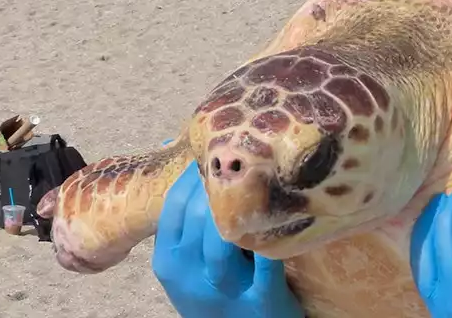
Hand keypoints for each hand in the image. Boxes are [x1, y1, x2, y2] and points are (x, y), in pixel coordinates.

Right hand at [152, 161, 303, 317]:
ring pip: (225, 236)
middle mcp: (188, 275)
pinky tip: (284, 213)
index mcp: (167, 261)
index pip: (174, 205)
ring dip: (244, 206)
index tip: (215, 153)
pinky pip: (267, 259)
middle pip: (198, 216)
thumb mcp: (187, 262)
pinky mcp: (261, 299)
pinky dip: (273, 235)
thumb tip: (178, 152)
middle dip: (220, 185)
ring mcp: (223, 290)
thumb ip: (186, 222)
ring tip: (261, 182)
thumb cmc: (216, 289)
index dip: (194, 174)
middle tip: (243, 161)